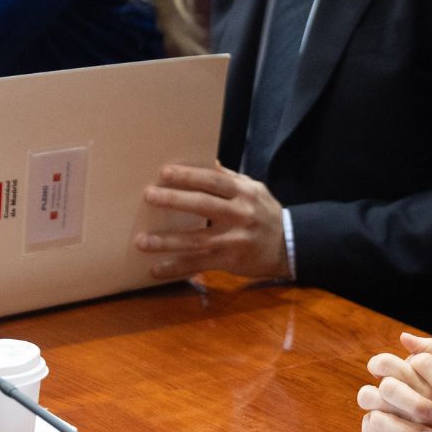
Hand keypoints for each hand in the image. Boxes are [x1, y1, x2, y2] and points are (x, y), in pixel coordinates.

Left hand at [138, 164, 287, 279]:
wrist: (290, 246)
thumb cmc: (266, 214)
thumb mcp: (254, 190)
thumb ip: (230, 179)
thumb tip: (205, 161)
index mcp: (245, 193)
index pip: (214, 181)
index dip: (190, 176)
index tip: (165, 172)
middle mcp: (240, 215)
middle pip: (203, 205)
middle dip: (174, 200)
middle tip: (149, 195)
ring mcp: (235, 240)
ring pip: (197, 240)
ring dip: (167, 241)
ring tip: (142, 240)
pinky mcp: (230, 261)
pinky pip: (199, 265)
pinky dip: (176, 268)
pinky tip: (155, 270)